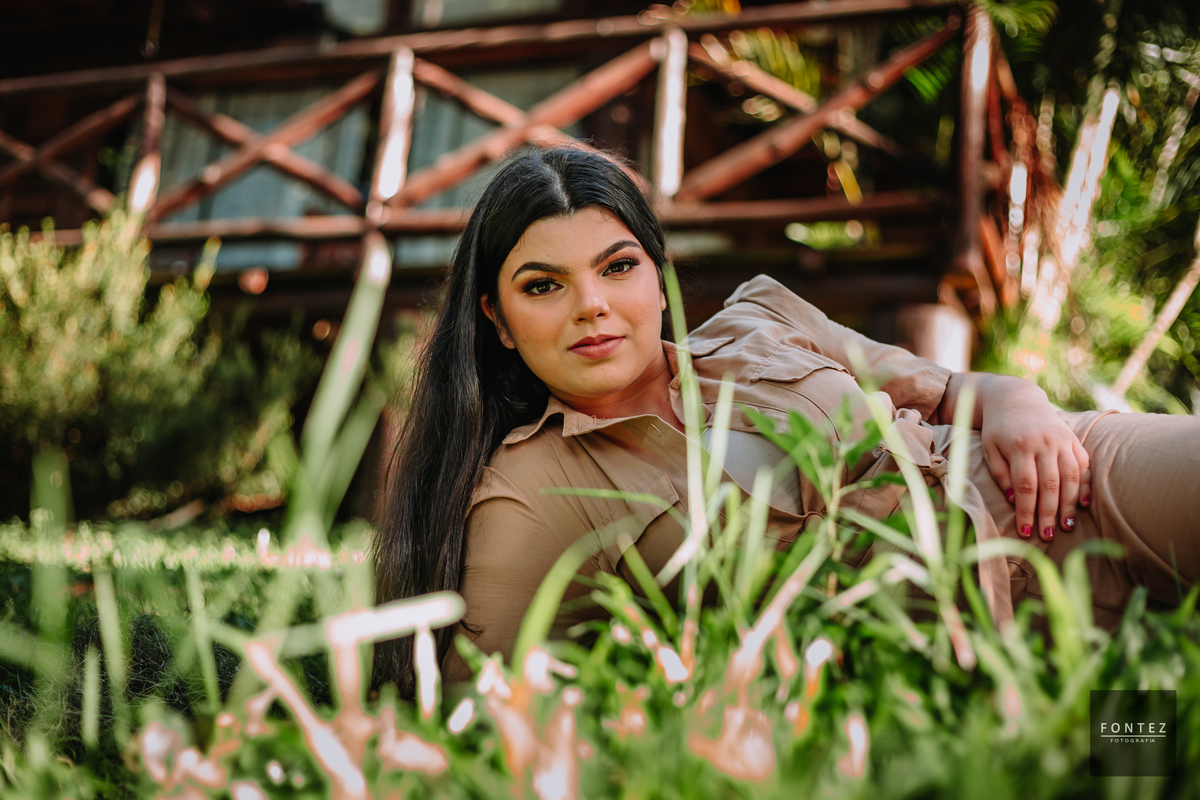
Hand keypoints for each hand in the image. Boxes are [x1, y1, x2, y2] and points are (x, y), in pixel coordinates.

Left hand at [976, 376, 1091, 541]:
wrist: (1016, 398)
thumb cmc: (998, 429)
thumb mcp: (990, 449)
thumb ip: (1000, 474)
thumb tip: (1014, 500)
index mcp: (1020, 445)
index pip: (1025, 485)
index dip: (1026, 510)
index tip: (1025, 531)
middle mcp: (1044, 442)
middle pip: (1050, 484)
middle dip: (1048, 513)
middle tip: (1046, 535)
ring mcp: (1062, 440)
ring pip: (1070, 477)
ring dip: (1069, 504)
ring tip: (1066, 526)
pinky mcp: (1073, 439)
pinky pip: (1083, 465)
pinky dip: (1084, 486)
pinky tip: (1083, 505)